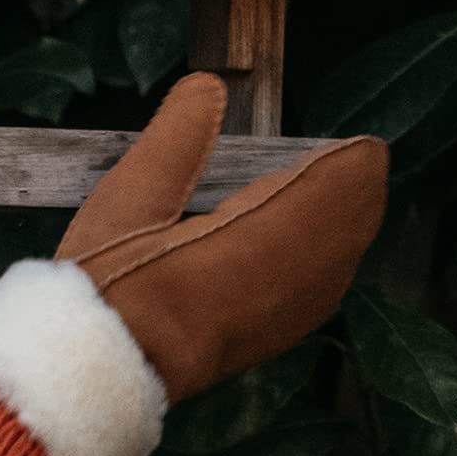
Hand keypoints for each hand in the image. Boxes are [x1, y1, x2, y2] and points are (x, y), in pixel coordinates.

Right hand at [54, 72, 387, 401]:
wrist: (102, 369)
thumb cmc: (108, 284)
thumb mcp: (129, 200)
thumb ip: (175, 138)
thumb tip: (209, 86)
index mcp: (259, 243)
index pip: (336, 190)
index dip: (351, 160)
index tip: (355, 141)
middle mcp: (290, 283)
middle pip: (354, 223)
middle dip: (353, 186)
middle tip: (351, 155)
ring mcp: (289, 317)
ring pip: (346, 257)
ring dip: (345, 219)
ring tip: (333, 187)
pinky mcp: (277, 337)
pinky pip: (328, 285)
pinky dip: (331, 251)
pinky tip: (311, 240)